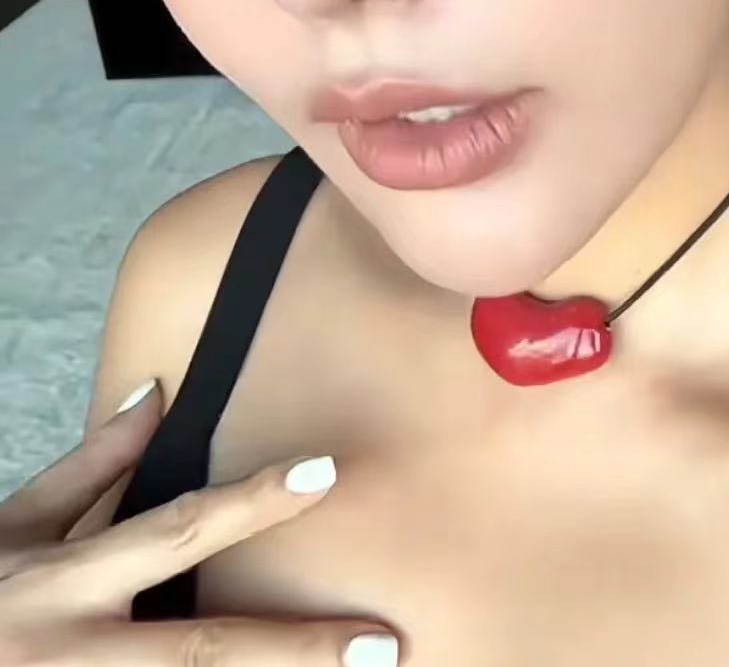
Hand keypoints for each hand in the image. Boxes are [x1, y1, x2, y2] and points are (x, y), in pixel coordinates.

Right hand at [0, 380, 399, 664]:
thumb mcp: (9, 531)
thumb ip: (92, 470)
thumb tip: (157, 392)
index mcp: (59, 586)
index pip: (176, 531)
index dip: (253, 501)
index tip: (326, 473)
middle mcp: (70, 658)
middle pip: (202, 655)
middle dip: (298, 654)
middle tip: (387, 647)